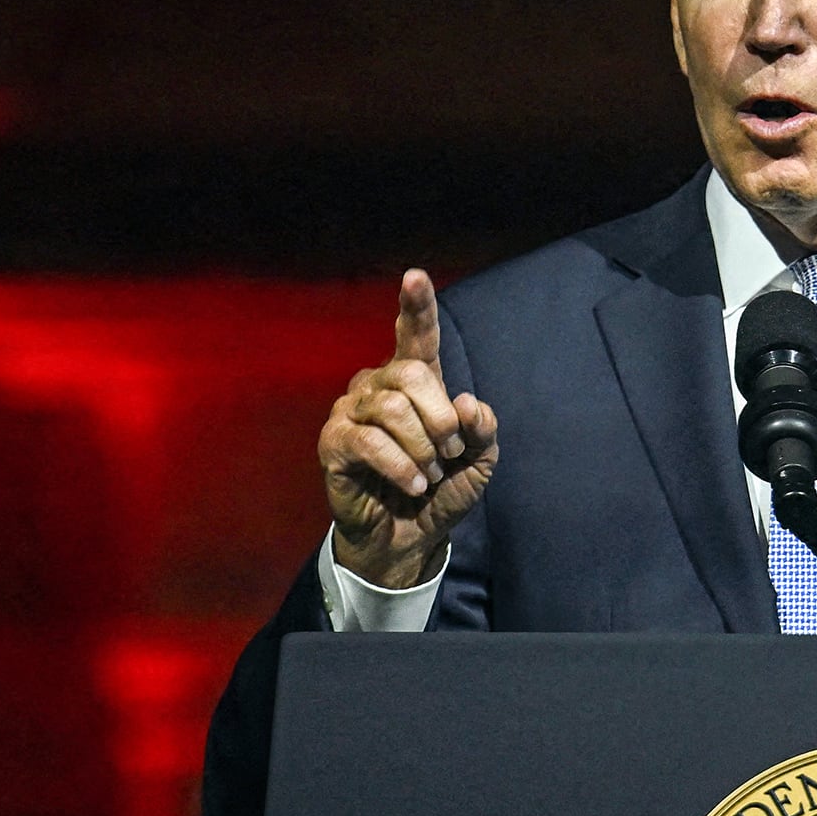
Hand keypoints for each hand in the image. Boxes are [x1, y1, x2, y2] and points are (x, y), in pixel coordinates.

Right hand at [318, 269, 499, 590]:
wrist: (408, 539)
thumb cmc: (440, 491)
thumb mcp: (477, 462)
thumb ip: (483, 431)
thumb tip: (468, 403)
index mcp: (414, 382)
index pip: (415, 336)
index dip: (417, 306)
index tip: (415, 276)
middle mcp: (377, 386)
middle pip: (411, 373)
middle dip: (441, 416)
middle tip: (450, 451)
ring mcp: (350, 412)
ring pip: (392, 408)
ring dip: (422, 447)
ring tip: (429, 475)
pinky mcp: (333, 444)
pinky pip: (370, 441)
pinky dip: (402, 466)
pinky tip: (413, 485)